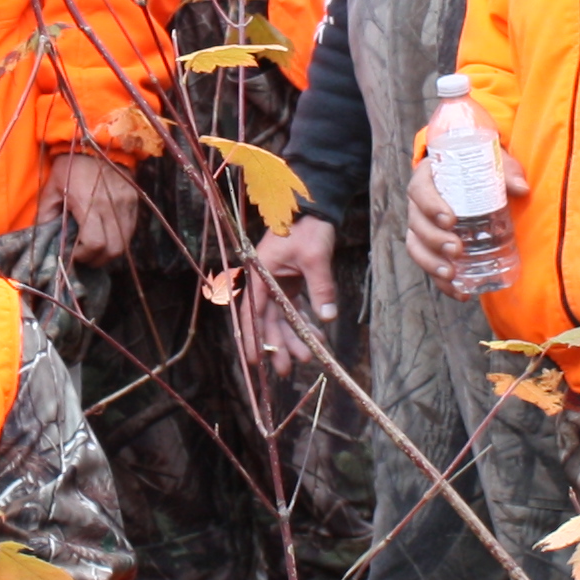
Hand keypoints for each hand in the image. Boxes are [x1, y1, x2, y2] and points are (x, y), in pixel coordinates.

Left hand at [41, 150, 139, 267]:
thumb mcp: (51, 188)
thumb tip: (44, 240)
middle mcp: (112, 206)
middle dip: (98, 259)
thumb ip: (46, 215)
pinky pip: (130, 231)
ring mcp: (127, 205)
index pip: (95, 244)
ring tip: (94, 247)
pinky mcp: (135, 202)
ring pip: (125, 243)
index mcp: (89, 203)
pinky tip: (105, 234)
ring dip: (109, 252)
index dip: (84, 255)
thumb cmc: (69, 165)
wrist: (96, 140)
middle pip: (113, 250)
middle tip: (84, 255)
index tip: (74, 252)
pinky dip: (119, 239)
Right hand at [247, 214, 340, 376]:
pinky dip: (302, 322)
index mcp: (260, 276)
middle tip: (287, 370)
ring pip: (281, 318)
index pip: (252, 314)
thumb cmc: (308, 229)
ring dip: (292, 337)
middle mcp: (264, 282)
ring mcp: (276, 283)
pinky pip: (293, 308)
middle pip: (267, 321)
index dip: (253, 339)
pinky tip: (316, 334)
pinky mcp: (289, 283)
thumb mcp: (315, 258)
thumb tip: (327, 319)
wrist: (314, 209)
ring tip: (308, 356)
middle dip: (278, 346)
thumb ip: (320, 289)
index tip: (256, 362)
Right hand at [402, 140, 527, 281]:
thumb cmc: (479, 169)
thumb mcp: (493, 164)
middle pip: (416, 223)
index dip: (429, 206)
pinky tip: (460, 292)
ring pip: (416, 247)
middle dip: (434, 239)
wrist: (473, 179)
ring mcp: (422, 227)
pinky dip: (442, 282)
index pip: (419, 191)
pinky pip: (429, 265)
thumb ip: (506, 173)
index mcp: (428, 178)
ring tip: (451, 274)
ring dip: (431, 263)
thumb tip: (522, 188)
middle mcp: (419, 204)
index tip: (450, 219)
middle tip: (457, 249)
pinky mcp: (431, 247)